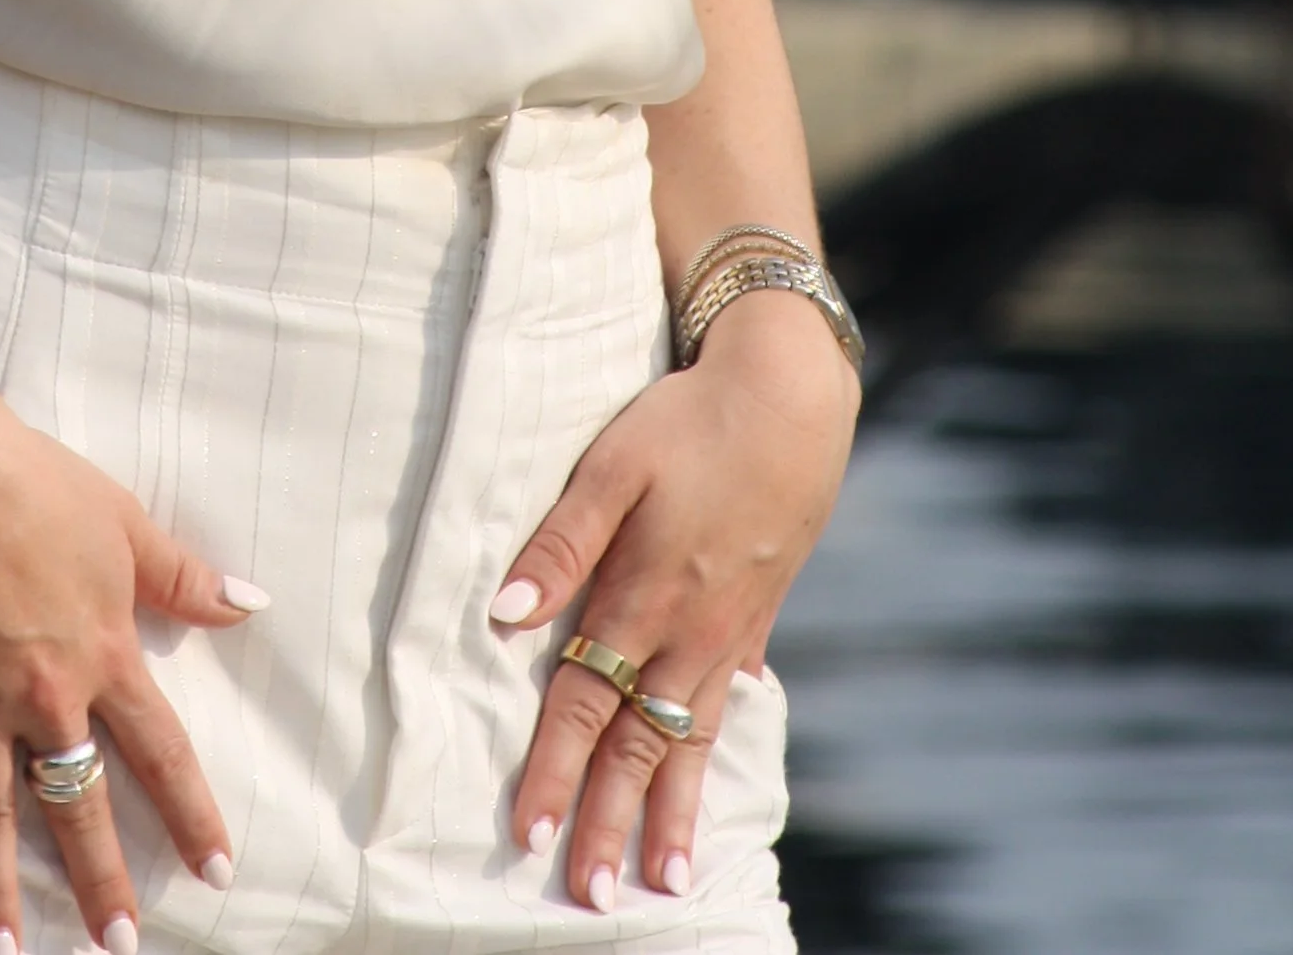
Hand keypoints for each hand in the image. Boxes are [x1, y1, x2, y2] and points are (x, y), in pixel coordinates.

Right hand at [0, 332, 259, 954]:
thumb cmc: (37, 483)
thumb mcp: (124, 523)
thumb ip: (184, 577)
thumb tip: (252, 606)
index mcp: (103, 658)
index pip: (161, 754)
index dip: (191, 815)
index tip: (216, 872)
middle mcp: (42, 695)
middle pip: (76, 805)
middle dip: (99, 882)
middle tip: (116, 945)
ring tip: (3, 952)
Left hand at [492, 288, 856, 913]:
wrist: (789, 396)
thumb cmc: (686, 420)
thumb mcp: (613, 465)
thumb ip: (559, 543)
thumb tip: (502, 614)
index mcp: (645, 595)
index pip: (586, 703)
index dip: (554, 769)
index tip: (528, 833)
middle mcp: (690, 630)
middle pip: (641, 743)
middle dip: (613, 822)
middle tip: (591, 895)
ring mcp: (731, 631)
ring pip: (693, 739)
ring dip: (673, 811)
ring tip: (665, 879)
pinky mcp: (758, 615)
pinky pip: (730, 703)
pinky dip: (714, 749)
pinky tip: (704, 773)